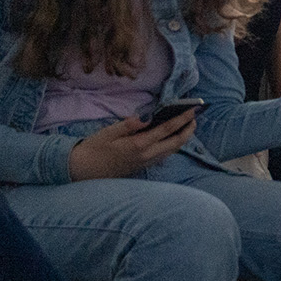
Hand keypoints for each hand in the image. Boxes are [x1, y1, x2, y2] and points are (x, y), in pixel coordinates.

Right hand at [67, 109, 198, 180]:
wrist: (84, 170)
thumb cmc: (94, 149)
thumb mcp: (108, 132)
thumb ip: (129, 125)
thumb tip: (146, 117)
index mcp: (139, 145)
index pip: (167, 129)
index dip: (182, 119)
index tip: (193, 110)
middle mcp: (148, 155)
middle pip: (177, 142)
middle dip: (189, 129)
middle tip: (196, 116)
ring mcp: (147, 162)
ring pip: (173, 150)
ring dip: (183, 137)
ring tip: (189, 125)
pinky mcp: (145, 166)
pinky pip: (165, 154)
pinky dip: (174, 144)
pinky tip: (173, 137)